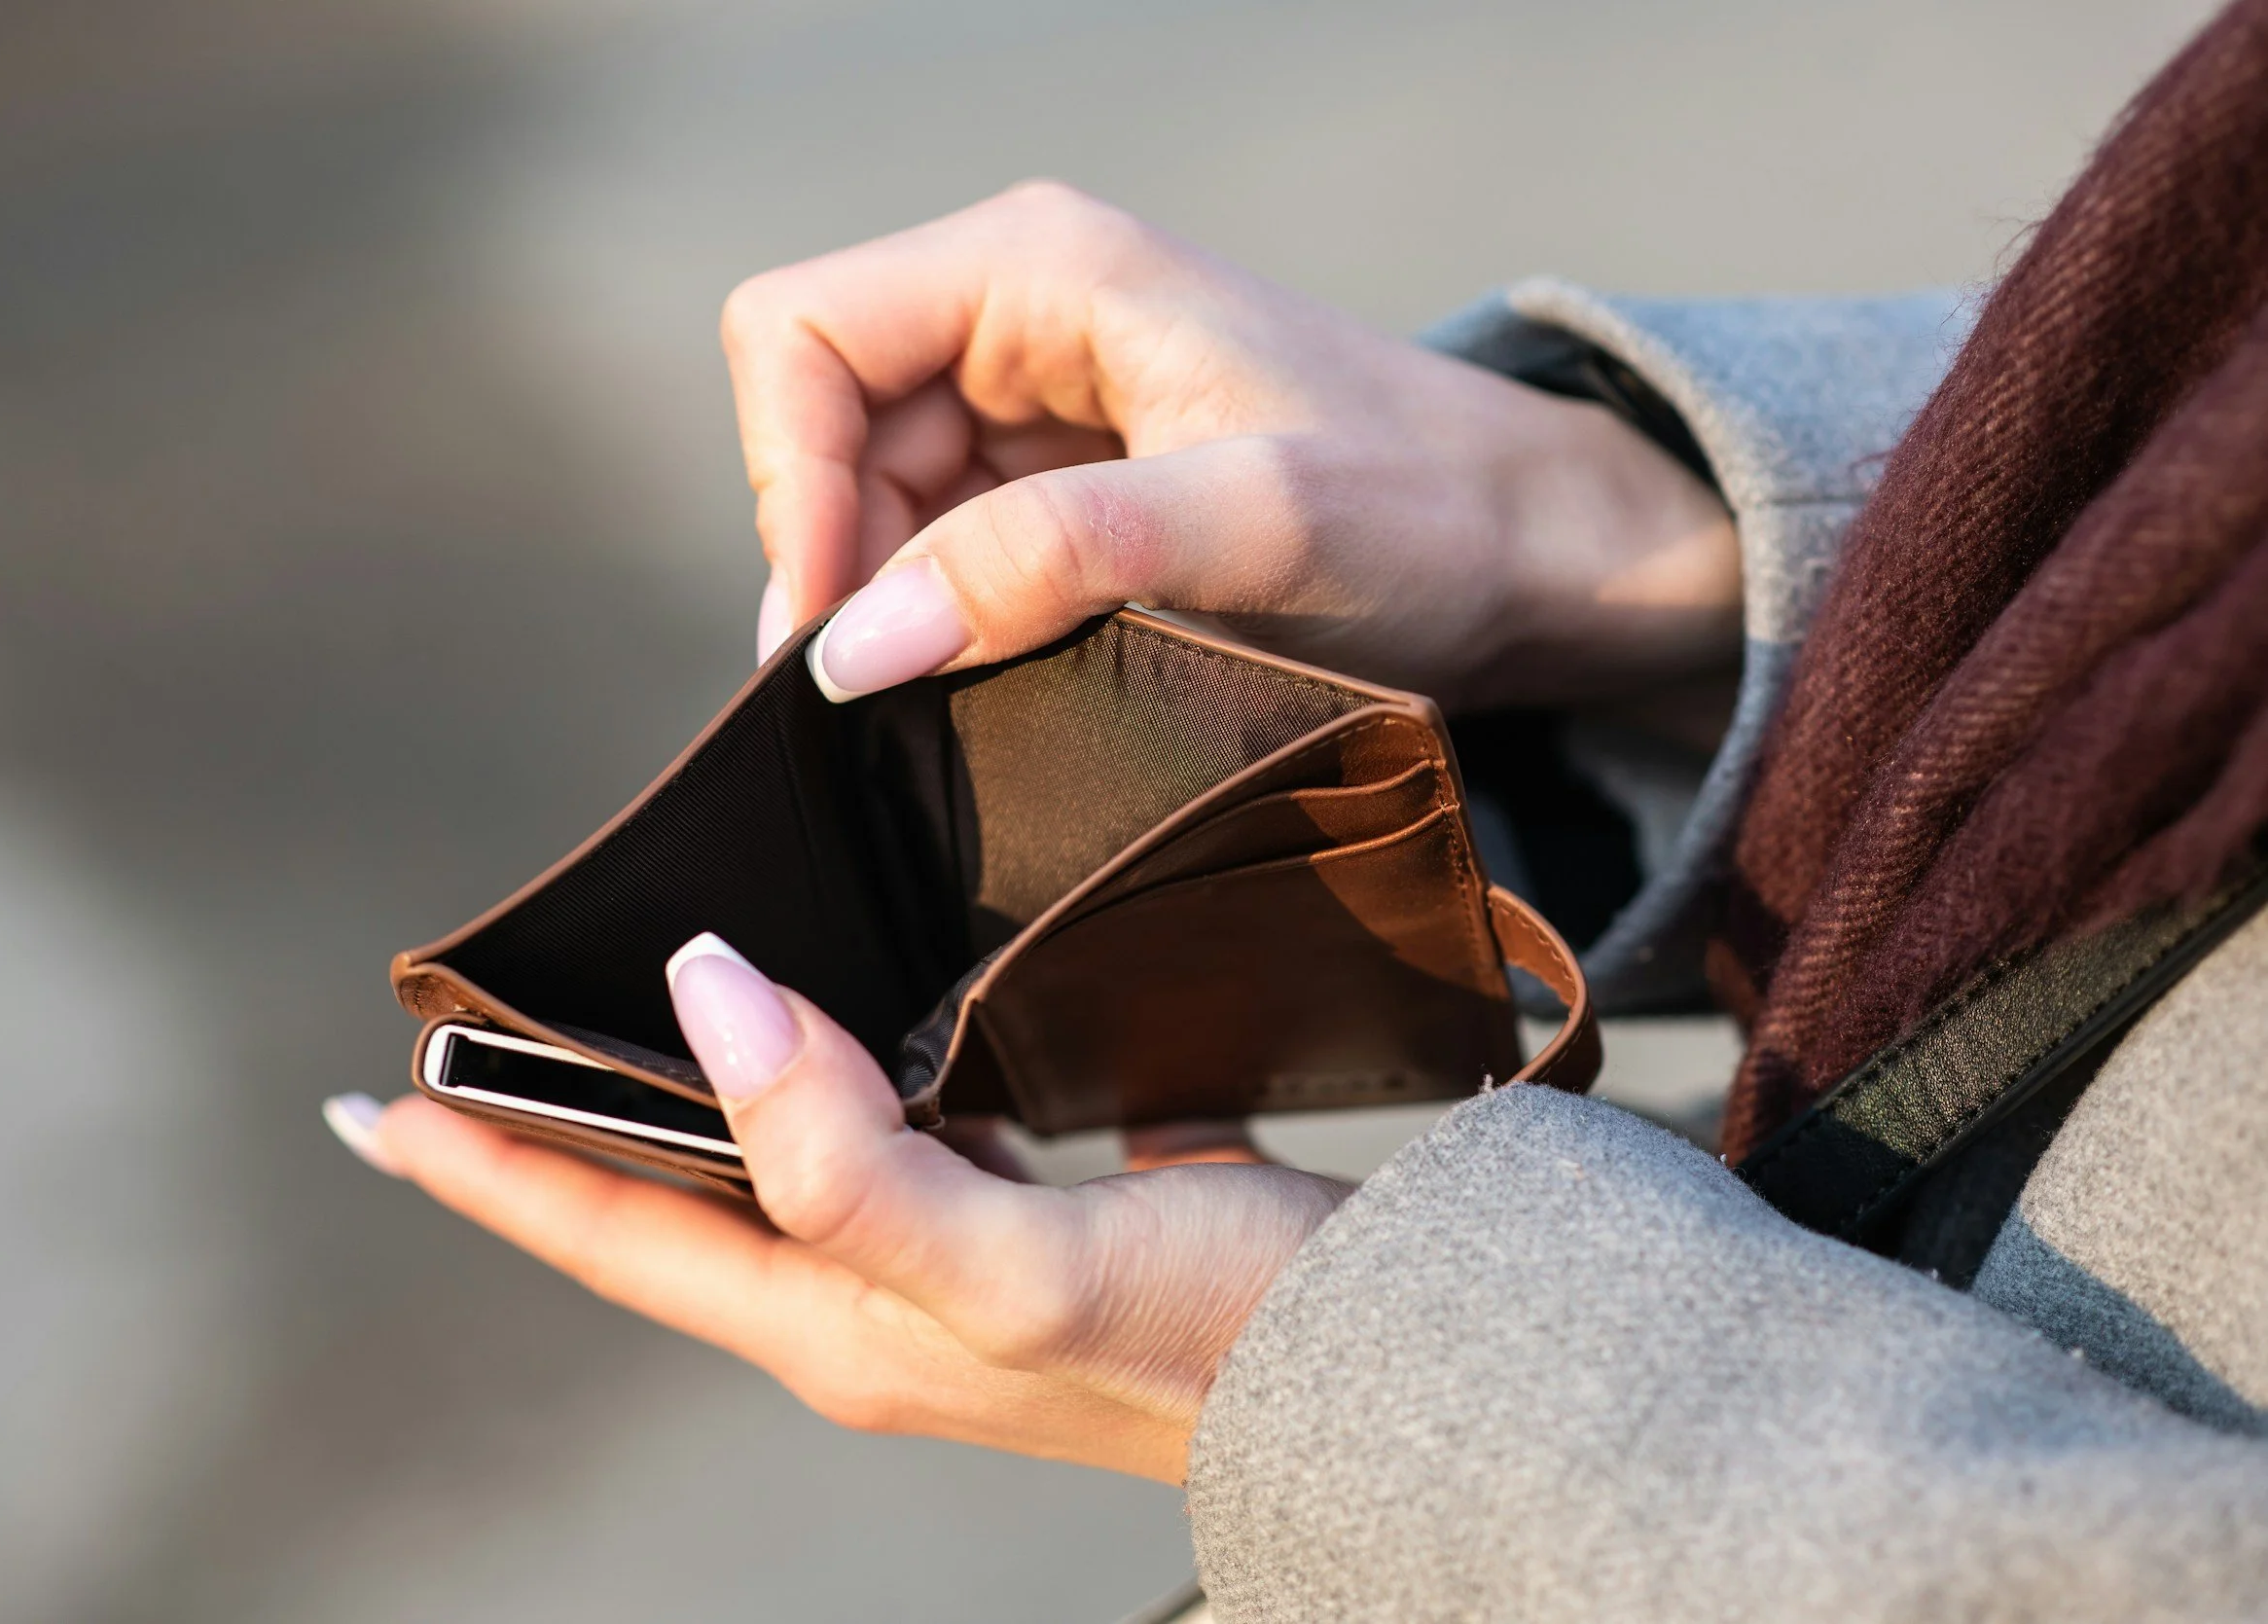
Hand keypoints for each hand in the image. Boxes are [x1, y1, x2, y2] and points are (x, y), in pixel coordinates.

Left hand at [332, 936, 1348, 1481]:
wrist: (1396, 1376)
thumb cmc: (1218, 1341)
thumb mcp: (1012, 1263)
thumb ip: (842, 1156)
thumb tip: (705, 999)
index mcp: (835, 1325)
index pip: (609, 1239)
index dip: (483, 1169)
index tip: (370, 1098)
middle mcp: (872, 1303)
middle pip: (670, 1206)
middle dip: (558, 1128)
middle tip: (474, 1037)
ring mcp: (950, 1266)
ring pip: (770, 1164)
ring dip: (683, 1098)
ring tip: (621, 1016)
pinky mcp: (1030, 1218)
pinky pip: (884, 1131)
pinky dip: (826, 1069)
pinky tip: (846, 1009)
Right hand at [725, 181, 1737, 709]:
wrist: (1542, 560)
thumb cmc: (1432, 511)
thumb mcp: (1250, 528)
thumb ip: (1049, 563)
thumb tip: (857, 643)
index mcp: (1038, 266)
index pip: (797, 335)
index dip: (789, 482)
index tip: (840, 629)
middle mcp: (1016, 317)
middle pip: (819, 430)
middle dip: (836, 565)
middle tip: (891, 699)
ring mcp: (1035, 405)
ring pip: (868, 507)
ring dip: (891, 609)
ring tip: (962, 701)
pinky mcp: (1064, 491)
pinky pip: (939, 554)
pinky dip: (943, 627)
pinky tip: (996, 688)